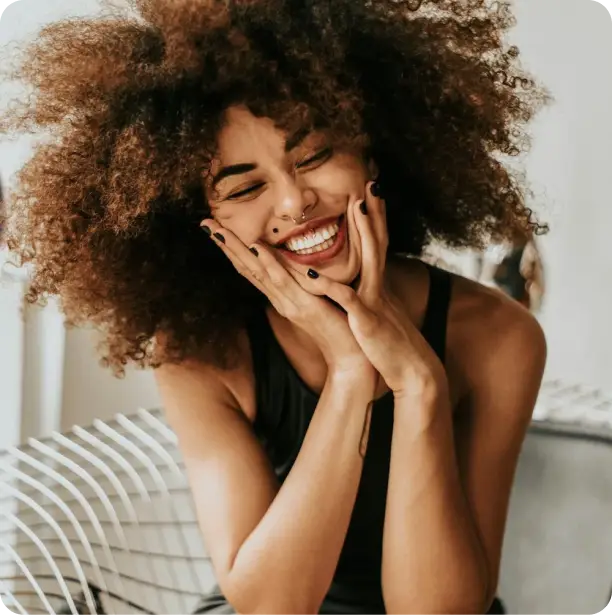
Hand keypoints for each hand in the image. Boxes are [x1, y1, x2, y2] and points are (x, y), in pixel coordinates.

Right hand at [199, 216, 377, 388]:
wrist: (351, 357)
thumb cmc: (338, 326)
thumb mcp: (317, 298)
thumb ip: (305, 282)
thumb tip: (297, 262)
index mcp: (282, 296)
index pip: (252, 268)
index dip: (234, 248)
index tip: (217, 228)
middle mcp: (280, 299)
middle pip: (247, 268)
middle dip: (226, 245)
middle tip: (205, 223)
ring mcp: (290, 303)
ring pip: (258, 272)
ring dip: (238, 250)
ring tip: (219, 231)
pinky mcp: (305, 306)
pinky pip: (284, 282)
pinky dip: (269, 264)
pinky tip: (257, 249)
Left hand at [323, 182, 445, 397]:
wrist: (413, 371)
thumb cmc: (392, 345)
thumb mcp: (381, 314)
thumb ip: (371, 295)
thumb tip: (364, 283)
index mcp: (378, 285)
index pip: (377, 245)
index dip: (375, 219)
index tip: (370, 193)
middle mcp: (378, 287)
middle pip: (378, 242)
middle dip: (375, 213)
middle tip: (371, 182)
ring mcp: (375, 301)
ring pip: (369, 260)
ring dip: (365, 233)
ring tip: (358, 207)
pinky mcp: (367, 320)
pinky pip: (347, 299)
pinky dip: (330, 286)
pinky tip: (313, 273)